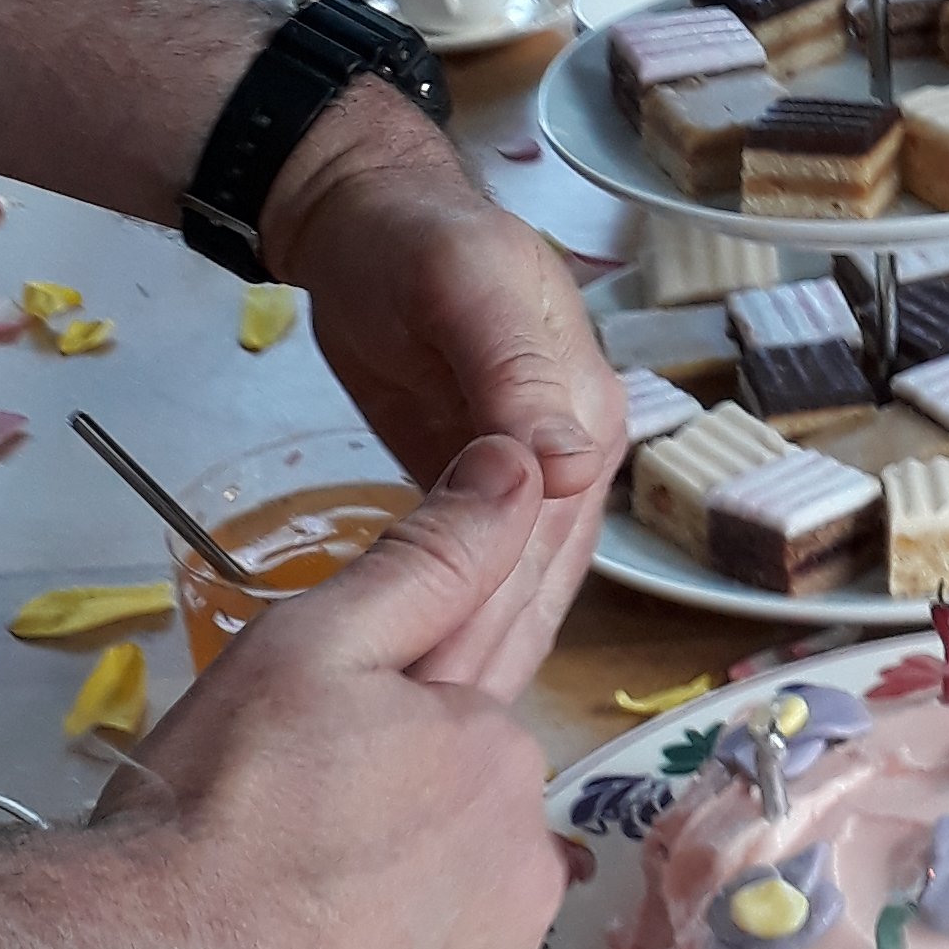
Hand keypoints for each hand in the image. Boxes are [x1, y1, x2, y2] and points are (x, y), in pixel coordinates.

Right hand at [107, 438, 568, 948]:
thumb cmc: (206, 820)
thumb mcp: (306, 652)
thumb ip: (427, 560)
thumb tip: (526, 467)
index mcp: (492, 746)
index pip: (471, 717)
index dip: (398, 737)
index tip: (327, 788)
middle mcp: (526, 863)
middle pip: (460, 831)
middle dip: (388, 831)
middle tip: (272, 857)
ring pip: (452, 935)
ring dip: (391, 930)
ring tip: (275, 945)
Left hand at [259, 80, 624, 692]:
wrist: (363, 212)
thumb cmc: (415, 238)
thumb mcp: (463, 283)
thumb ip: (513, 369)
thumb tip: (569, 465)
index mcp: (586, 410)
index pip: (551, 533)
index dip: (500, 609)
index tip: (447, 685)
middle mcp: (577, 449)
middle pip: (541, 571)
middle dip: (489, 649)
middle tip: (423, 735)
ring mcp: (535, 469)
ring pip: (519, 582)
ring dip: (482, 649)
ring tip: (430, 729)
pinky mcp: (480, 478)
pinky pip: (485, 564)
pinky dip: (463, 615)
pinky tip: (432, 671)